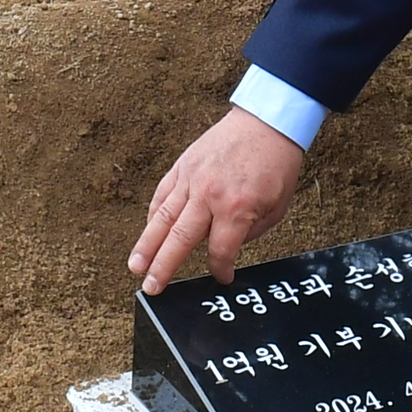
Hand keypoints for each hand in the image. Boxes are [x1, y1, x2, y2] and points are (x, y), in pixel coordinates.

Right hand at [129, 106, 307, 293]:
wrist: (266, 122)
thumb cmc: (276, 166)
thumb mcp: (276, 207)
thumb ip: (248, 232)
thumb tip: (225, 248)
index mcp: (236, 208)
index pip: (220, 250)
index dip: (220, 269)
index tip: (221, 278)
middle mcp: (209, 195)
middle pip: (181, 239)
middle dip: (164, 267)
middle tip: (151, 289)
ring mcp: (192, 179)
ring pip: (163, 218)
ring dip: (147, 245)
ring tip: (135, 267)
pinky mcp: (183, 166)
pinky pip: (163, 194)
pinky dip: (154, 215)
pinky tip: (148, 232)